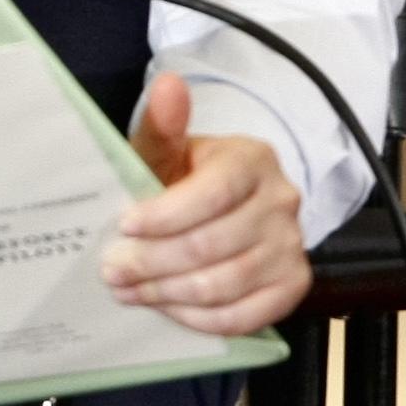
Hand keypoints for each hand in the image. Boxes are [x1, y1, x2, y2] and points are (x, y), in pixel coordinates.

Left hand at [100, 75, 308, 334]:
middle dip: (154, 262)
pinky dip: (200, 319)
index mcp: (252, 159)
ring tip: (130, 291)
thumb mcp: (167, 152)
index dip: (164, 216)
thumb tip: (168, 86)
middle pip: (212, 244)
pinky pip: (245, 315)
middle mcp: (282, 201)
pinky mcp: (292, 284)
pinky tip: (168, 309)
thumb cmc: (184, 179)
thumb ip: (162, 125)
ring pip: (225, 284)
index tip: (123, 226)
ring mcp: (292, 246)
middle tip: (113, 271)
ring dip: (168, 294)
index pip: (212, 193)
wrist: (218, 210)